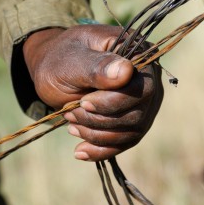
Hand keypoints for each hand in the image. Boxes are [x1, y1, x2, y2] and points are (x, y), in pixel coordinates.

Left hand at [22, 25, 162, 160]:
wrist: (54, 71)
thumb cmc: (62, 59)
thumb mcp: (72, 60)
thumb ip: (97, 66)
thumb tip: (126, 71)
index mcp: (138, 53)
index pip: (140, 87)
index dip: (113, 101)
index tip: (83, 103)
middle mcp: (149, 79)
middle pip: (138, 113)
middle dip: (101, 120)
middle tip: (70, 114)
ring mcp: (144, 102)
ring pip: (132, 131)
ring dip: (98, 135)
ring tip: (71, 126)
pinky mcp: (135, 121)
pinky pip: (125, 142)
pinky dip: (101, 149)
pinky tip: (80, 151)